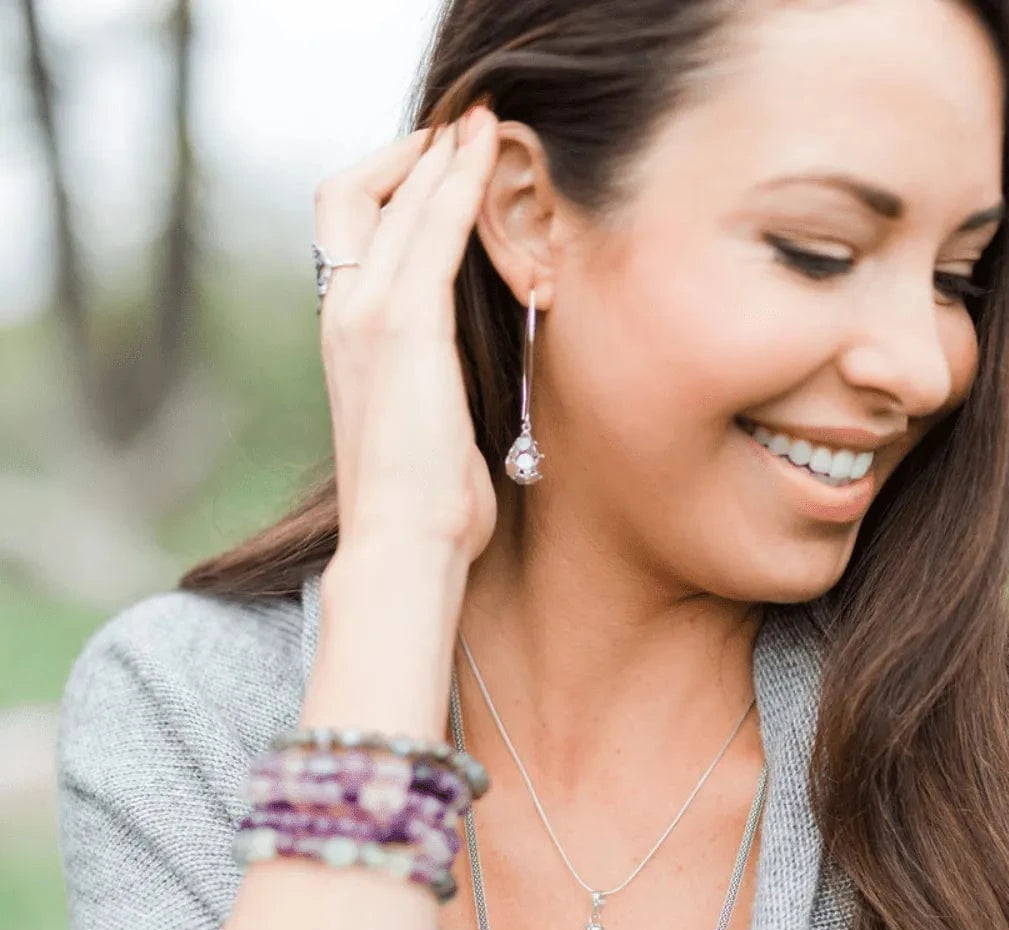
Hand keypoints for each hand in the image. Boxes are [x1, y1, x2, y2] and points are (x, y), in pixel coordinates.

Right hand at [312, 104, 501, 565]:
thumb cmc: (423, 502)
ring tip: (479, 125)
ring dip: (439, 157)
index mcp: (343, 337)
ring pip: (393, 200)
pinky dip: (458, 185)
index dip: (388, 187)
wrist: (404, 542)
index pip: (349, 230)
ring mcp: (367, 316)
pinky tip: (484, 155)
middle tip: (461, 130)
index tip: (437, 169)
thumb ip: (426, 379)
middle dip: (413, 157)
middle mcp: (342, 314)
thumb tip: (453, 376)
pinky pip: (432, 231)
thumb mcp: (421, 423)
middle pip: (356, 195)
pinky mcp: (406, 326)